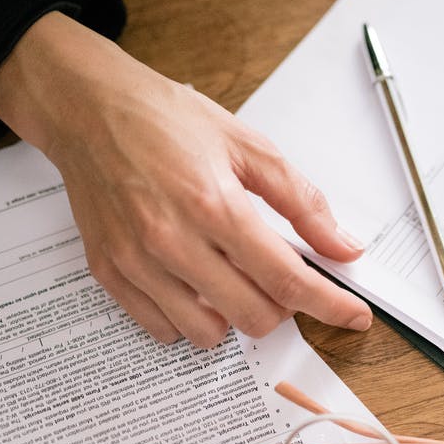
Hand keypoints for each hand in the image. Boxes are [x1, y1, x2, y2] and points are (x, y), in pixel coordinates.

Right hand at [0, 12, 371, 347]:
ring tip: (232, 278)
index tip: (355, 316)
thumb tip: (343, 246)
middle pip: (253, 316)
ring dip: (234, 317)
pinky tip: (195, 283)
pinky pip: (162, 329)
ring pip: (207, 334)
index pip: (287, 279)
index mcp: (214, 204)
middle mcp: (172, 240)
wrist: (88, 108)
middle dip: (283, 308)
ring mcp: (136, 262)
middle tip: (282, 278)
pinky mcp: (109, 273)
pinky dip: (188, 318)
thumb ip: (302, 202)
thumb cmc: (166, 120)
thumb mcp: (248, 146)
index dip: (330, 305)